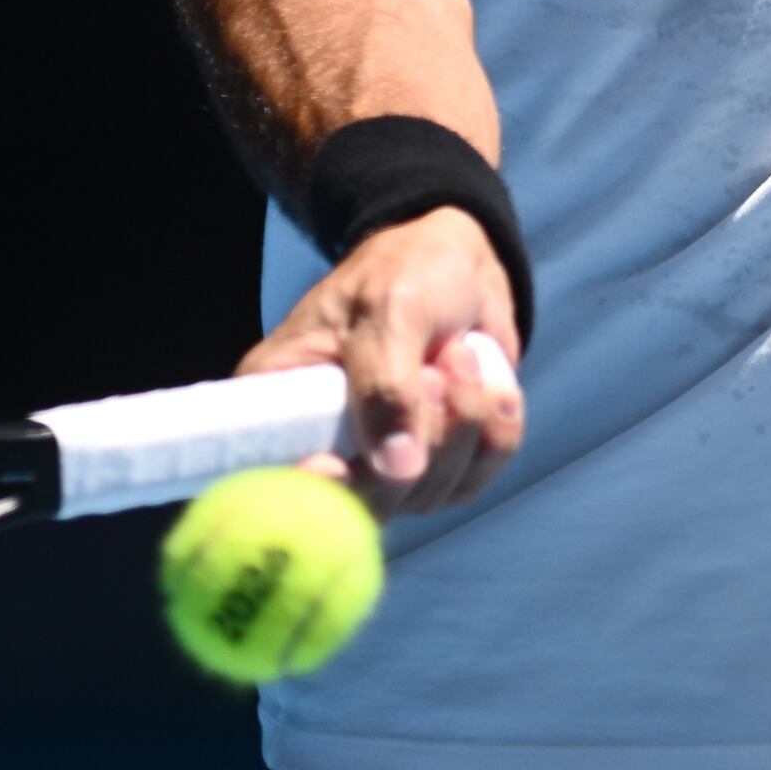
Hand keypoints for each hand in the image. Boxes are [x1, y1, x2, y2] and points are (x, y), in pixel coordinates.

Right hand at [234, 205, 525, 516]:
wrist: (461, 266)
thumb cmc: (405, 272)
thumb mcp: (388, 309)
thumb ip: (386, 384)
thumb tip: (397, 470)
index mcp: (277, 403)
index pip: (274, 477)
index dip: (302, 490)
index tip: (334, 467)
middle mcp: (324, 446)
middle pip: (364, 502)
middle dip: (419, 439)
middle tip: (437, 373)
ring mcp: (383, 466)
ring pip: (430, 492)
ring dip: (465, 420)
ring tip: (461, 350)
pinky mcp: (438, 466)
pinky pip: (476, 476)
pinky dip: (496, 428)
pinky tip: (491, 379)